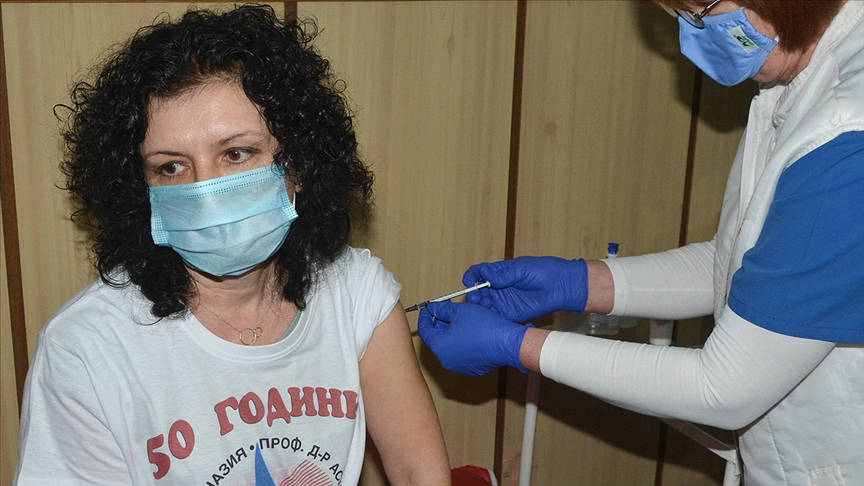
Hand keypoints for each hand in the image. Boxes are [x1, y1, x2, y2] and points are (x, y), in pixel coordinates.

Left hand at [417, 301, 531, 375]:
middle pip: (437, 339)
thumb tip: (435, 308)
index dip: (426, 316)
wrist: (506, 343)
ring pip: (450, 346)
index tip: (428, 309)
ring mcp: (459, 366)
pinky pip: (462, 354)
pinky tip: (469, 332)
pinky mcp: (471, 369)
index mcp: (439, 346)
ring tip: (459, 320)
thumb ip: (443, 309)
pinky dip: (462, 343)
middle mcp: (446, 360)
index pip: (425, 330)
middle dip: (439, 324)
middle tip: (443, 312)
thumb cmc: (485, 327)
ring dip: (451, 333)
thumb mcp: (460, 311)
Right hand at [462, 256, 587, 321]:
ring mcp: (504, 300)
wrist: (561, 286)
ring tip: (484, 305)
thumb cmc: (544, 271)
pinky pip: (495, 316)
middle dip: (473, 293)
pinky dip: (489, 316)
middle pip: (478, 290)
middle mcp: (499, 286)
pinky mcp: (510, 313)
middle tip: (476, 296)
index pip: (479, 273)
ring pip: (484, 304)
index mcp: (500, 272)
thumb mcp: (522, 269)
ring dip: (480, 305)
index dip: (471, 276)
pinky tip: (489, 315)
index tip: (469, 281)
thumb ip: (503, 275)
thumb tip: (486, 276)